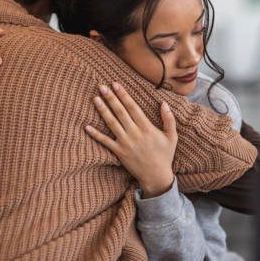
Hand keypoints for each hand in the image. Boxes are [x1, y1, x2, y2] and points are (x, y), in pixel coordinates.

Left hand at [85, 82, 176, 197]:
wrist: (156, 177)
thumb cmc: (165, 155)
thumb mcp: (172, 137)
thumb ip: (169, 119)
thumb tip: (164, 103)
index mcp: (147, 127)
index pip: (133, 107)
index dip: (123, 95)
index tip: (116, 84)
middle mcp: (135, 133)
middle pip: (120, 112)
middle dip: (111, 98)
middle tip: (102, 86)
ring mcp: (125, 143)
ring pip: (112, 123)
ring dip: (103, 110)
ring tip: (95, 99)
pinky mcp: (119, 152)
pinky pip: (105, 142)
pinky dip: (96, 134)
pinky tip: (87, 127)